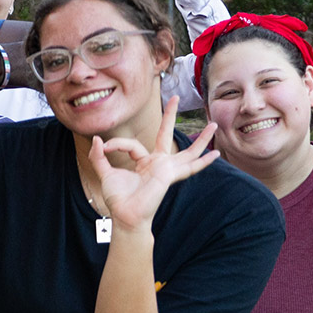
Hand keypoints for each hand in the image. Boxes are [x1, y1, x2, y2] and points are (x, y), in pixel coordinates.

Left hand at [90, 97, 220, 231]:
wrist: (125, 215)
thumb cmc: (118, 198)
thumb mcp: (105, 173)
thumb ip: (99, 156)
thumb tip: (97, 139)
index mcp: (144, 162)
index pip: (132, 144)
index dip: (116, 144)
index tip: (104, 147)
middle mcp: (158, 164)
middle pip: (166, 135)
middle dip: (169, 116)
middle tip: (173, 97)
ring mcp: (167, 170)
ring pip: (188, 152)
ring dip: (201, 139)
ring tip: (214, 125)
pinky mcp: (170, 175)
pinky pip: (190, 167)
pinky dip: (203, 161)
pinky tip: (216, 155)